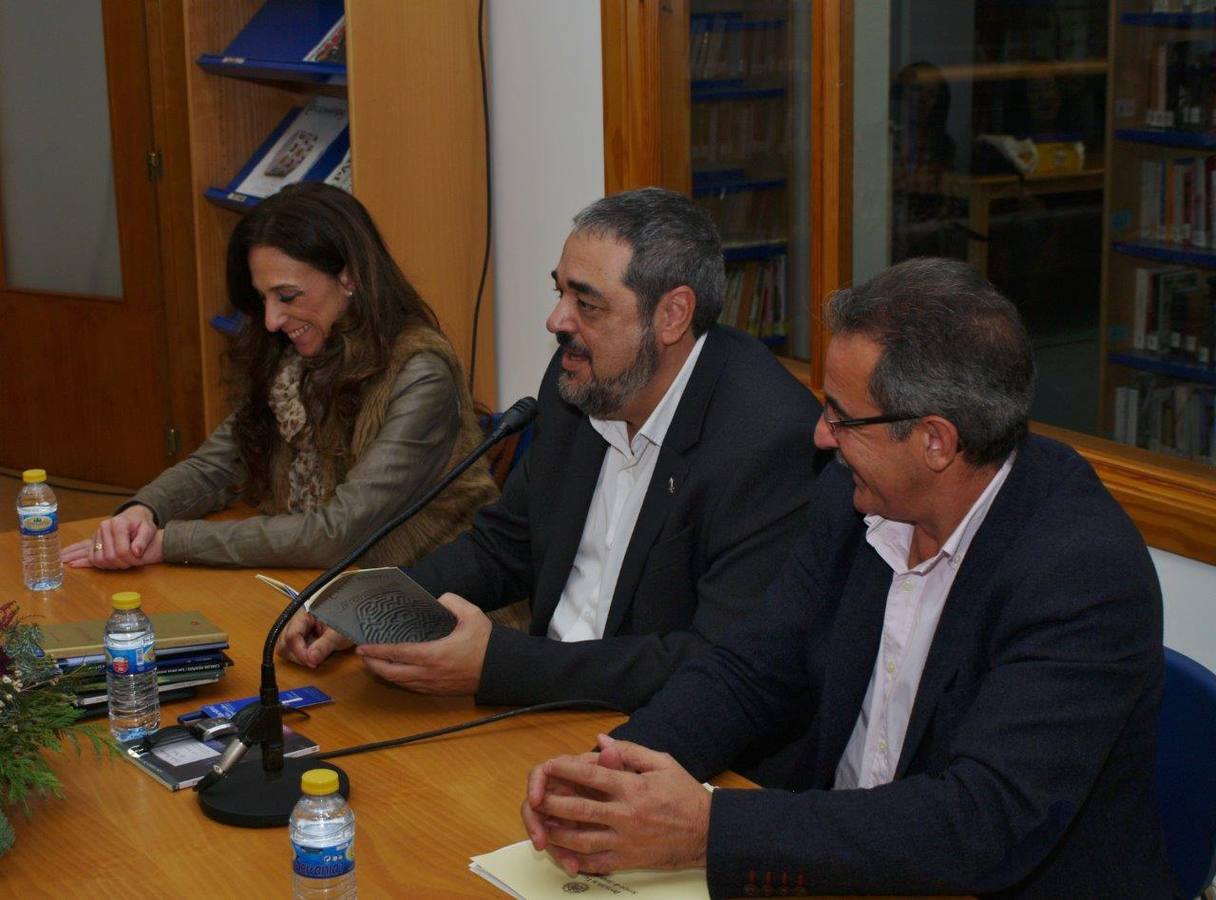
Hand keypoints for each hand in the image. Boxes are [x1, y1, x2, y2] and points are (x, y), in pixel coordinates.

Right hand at [62, 505, 163, 568]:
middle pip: (109, 557)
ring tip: (119, 565)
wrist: (133, 517)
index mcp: (118, 524)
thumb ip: (144, 540)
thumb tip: (136, 552)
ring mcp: (97, 534)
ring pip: (97, 558)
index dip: (130, 559)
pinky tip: (79, 564)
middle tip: (130, 563)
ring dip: (109, 565)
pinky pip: (88, 554)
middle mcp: (104, 528)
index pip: (122, 550)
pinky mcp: (94, 540)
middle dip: (121, 564)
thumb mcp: (148, 529)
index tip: (138, 559)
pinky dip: (87, 561)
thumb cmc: (142, 524)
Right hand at [276, 608, 352, 667]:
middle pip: (284, 641)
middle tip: (314, 661)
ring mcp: (298, 626)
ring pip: (286, 645)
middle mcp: (297, 618)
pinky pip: (294, 646)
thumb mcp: (338, 634)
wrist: (359, 613)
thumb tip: (310, 659)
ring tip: (316, 655)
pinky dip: (302, 652)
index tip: (311, 662)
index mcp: (304, 612)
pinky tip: (315, 651)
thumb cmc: (349, 618)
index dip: (300, 652)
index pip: (292, 635)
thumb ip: (324, 646)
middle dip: (297, 654)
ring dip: (299, 654)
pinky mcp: (301, 633)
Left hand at [356, 592, 490, 694]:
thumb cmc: (486, 643)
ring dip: (384, 673)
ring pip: (400, 683)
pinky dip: (398, 680)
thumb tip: (437, 600)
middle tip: (362, 654)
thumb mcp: (472, 615)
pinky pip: (411, 687)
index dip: (378, 651)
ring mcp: (432, 685)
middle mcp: (429, 673)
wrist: (501, 669)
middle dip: (373, 664)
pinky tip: (395, 672)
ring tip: (373, 662)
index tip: (363, 646)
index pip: (398, 654)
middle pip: (392, 673)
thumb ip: (452, 602)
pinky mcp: (437, 691)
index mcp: (434, 654)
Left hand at [521, 734, 710, 874]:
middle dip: (552, 804)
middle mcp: (626, 815)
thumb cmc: (685, 796)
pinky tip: (563, 852)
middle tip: (535, 799)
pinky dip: (575, 858)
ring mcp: (625, 841)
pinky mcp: (628, 860)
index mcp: (633, 788)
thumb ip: (630, 751)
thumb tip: (603, 742)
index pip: (591, 775)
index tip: (550, 765)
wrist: (708, 833)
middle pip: (579, 810)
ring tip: (542, 826)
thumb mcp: (662, 763)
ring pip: (581, 840)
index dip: (566, 769)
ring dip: (557, 833)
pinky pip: (596, 862)